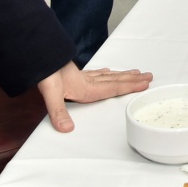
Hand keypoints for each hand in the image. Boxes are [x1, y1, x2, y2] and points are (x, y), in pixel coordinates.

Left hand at [37, 60, 153, 131]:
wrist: (38, 57)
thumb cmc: (45, 74)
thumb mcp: (50, 94)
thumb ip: (58, 112)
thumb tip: (67, 128)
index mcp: (86, 88)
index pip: (113, 87)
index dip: (129, 87)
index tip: (145, 84)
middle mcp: (88, 81)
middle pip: (115, 80)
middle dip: (133, 79)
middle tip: (149, 76)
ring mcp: (82, 76)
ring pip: (108, 75)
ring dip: (122, 75)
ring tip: (135, 73)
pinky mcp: (75, 74)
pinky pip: (96, 73)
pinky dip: (105, 73)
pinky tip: (106, 71)